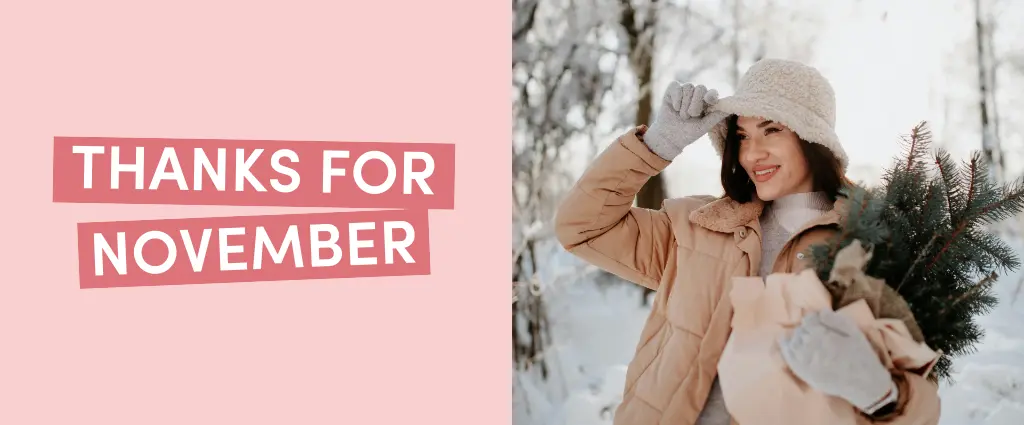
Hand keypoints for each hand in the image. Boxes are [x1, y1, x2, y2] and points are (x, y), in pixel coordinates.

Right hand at [643, 82, 729, 159]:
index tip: (709, 100)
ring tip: (682, 115)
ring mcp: (685, 91)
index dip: (711, 95)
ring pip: (688, 87)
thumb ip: (716, 116)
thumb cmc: (688, 133)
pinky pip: (676, 86)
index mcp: (707, 102)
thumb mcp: (704, 126)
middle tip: (690, 116)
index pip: (712, 93)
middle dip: (695, 104)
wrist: (669, 137)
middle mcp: (697, 94)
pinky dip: (676, 98)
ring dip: (684, 104)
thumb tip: (730, 108)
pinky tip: (675, 108)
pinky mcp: (673, 89)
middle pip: (700, 88)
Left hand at [778, 309, 896, 413]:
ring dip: (797, 338)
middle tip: (815, 333)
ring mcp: (806, 362)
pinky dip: (785, 348)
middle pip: (801, 332)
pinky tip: (783, 341)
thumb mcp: (855, 333)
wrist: (864, 384)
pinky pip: (789, 359)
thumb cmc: (862, 356)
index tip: (817, 322)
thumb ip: (836, 320)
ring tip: (804, 338)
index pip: (809, 321)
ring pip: (793, 343)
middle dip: (807, 329)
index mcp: (824, 336)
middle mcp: (812, 348)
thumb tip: (820, 311)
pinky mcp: (805, 373)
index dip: (813, 320)